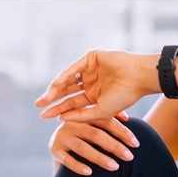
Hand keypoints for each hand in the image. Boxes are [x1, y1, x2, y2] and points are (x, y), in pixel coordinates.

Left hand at [36, 50, 152, 122]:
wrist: (138, 78)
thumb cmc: (124, 97)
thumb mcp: (100, 112)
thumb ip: (81, 115)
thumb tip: (61, 118)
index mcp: (95, 96)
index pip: (73, 103)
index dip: (58, 110)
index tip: (44, 116)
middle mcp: (91, 82)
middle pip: (67, 92)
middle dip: (53, 99)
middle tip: (39, 105)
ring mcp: (91, 69)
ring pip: (68, 80)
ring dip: (55, 88)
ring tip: (44, 98)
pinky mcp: (91, 58)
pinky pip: (73, 68)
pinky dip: (64, 76)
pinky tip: (55, 86)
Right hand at [49, 113, 139, 175]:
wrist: (59, 146)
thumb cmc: (85, 136)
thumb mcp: (95, 126)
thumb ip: (110, 120)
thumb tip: (127, 118)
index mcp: (85, 115)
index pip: (106, 122)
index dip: (122, 132)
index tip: (136, 144)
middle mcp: (72, 123)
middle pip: (96, 135)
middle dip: (114, 146)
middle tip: (129, 157)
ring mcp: (62, 136)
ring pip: (82, 147)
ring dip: (100, 158)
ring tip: (115, 167)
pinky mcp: (54, 149)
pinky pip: (66, 159)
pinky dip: (78, 166)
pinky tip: (89, 172)